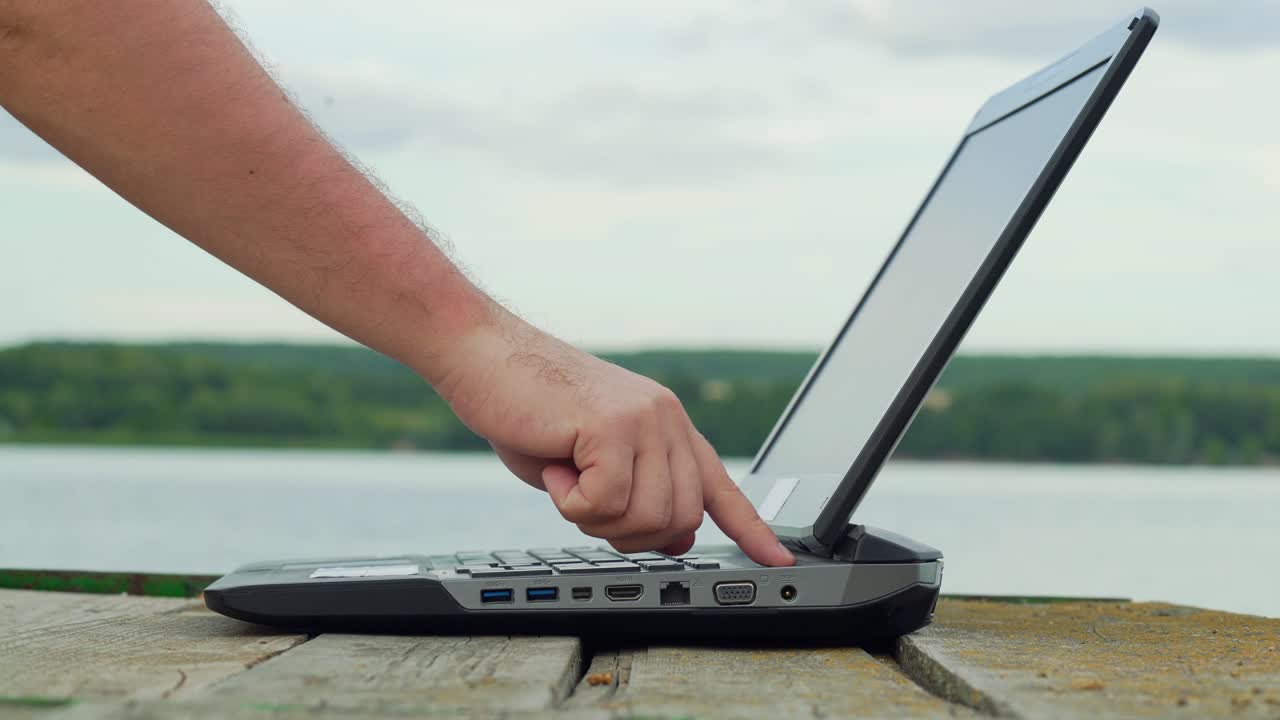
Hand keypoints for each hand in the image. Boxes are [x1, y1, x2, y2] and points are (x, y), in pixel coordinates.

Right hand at [434, 307, 794, 565]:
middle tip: (585, 502)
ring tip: (568, 475)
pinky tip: (557, 464)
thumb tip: (676, 540)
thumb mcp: (590, 462)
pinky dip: (571, 502)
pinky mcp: (614, 425)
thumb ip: (636, 495)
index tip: (775, 558)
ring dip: (595, 518)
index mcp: (667, 426)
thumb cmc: (528, 407)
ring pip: (648, 518)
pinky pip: (607, 502)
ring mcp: (645, 419)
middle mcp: (667, 419)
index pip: (719, 486)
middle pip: (681, 520)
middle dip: (629, 534)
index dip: (750, 528)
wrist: (483, 355)